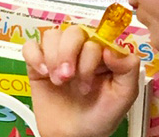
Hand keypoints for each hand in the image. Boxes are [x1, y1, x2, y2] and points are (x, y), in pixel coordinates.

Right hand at [22, 26, 141, 136]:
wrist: (73, 136)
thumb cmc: (100, 117)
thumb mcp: (124, 96)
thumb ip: (128, 69)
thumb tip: (112, 49)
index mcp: (103, 56)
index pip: (95, 38)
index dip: (89, 57)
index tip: (88, 83)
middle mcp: (81, 52)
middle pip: (72, 32)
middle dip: (68, 54)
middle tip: (68, 78)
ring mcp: (58, 57)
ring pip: (51, 36)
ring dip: (53, 57)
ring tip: (57, 81)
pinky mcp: (37, 65)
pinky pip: (30, 46)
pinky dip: (34, 56)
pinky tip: (42, 72)